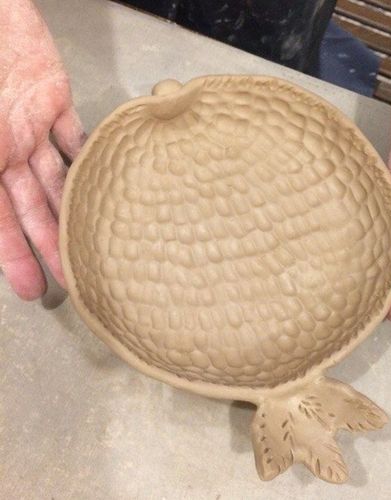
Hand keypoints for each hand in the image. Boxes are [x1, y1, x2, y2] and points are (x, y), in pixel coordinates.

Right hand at [0, 1, 84, 299]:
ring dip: (73, 210)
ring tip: (94, 242)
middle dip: (50, 245)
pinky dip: (87, 158)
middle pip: (33, 208)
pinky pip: (74, 136)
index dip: (13, 255)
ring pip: (57, 180)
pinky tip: (102, 185)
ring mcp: (29, 126)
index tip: (31, 288)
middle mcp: (4, 149)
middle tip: (72, 280)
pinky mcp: (52, 99)